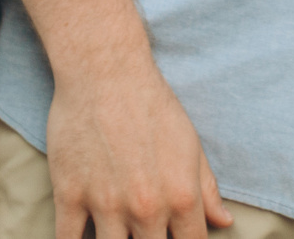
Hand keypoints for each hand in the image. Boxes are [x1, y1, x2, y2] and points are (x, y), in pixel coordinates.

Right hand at [47, 61, 234, 238]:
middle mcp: (146, 208)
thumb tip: (223, 221)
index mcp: (181, 198)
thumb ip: (207, 190)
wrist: (105, 72)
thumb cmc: (152, 105)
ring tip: (118, 232)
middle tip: (144, 232)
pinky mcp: (69, 196)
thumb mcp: (191, 145)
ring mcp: (105, 205)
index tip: (174, 238)